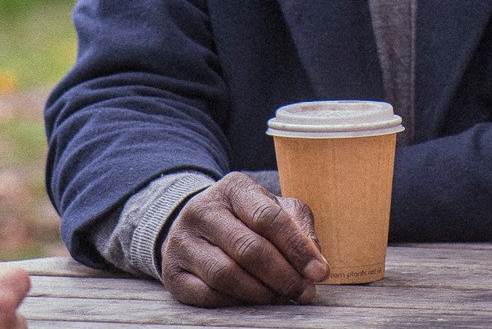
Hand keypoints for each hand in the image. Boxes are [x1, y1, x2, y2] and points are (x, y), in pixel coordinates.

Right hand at [161, 172, 326, 306]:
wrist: (196, 227)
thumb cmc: (247, 220)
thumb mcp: (275, 210)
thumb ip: (299, 228)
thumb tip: (316, 263)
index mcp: (234, 188)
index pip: (269, 217)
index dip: (297, 248)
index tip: (319, 272)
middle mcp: (203, 210)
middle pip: (249, 249)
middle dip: (284, 276)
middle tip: (304, 292)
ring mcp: (182, 241)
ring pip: (226, 275)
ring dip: (261, 293)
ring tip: (281, 297)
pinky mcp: (172, 272)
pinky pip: (207, 295)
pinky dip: (236, 302)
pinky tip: (253, 301)